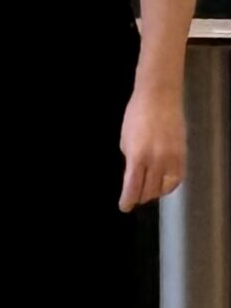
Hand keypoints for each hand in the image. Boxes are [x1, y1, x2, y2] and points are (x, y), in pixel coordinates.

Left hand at [120, 82, 186, 210]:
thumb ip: (130, 160)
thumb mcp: (125, 139)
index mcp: (137, 156)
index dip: (128, 200)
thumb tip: (133, 175)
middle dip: (140, 197)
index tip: (124, 207)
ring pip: (164, 188)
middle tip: (134, 198)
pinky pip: (177, 179)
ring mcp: (172, 160)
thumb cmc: (136, 116)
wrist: (159, 99)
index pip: (133, 187)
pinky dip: (169, 186)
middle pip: (149, 190)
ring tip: (147, 193)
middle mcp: (156, 161)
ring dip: (154, 193)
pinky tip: (162, 186)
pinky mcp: (183, 157)